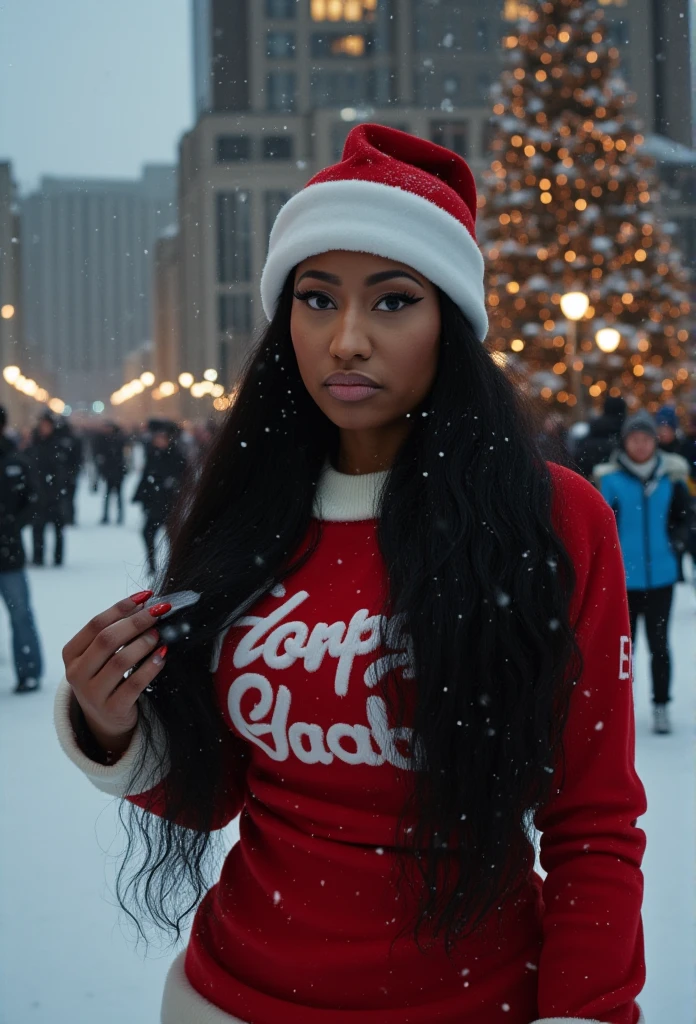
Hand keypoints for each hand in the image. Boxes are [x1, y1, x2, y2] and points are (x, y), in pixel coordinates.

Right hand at [62, 592, 169, 759]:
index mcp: (71, 654)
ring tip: (159, 634)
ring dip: (144, 643)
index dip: (121, 607)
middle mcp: (76, 674)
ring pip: (121, 661)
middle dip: (136, 622)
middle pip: (107, 640)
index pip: (95, 624)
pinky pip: (135, 684)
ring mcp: (92, 694)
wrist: (105, 720)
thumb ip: (116, 632)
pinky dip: (151, 667)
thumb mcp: (101, 656)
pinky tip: (162, 655)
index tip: (145, 596)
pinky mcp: (112, 709)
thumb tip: (145, 604)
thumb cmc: (107, 677)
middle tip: (158, 612)